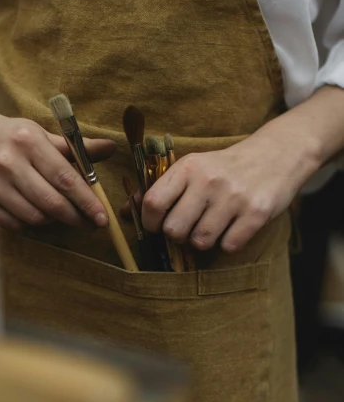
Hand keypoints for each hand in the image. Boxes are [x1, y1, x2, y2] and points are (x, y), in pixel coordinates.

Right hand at [0, 97, 115, 230]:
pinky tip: (39, 215)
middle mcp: (7, 162)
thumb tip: (111, 149)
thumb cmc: (14, 138)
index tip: (102, 217)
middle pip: (51, 202)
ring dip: (54, 221)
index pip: (65, 178)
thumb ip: (78, 146)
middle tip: (89, 224)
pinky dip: (31, 225)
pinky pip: (15, 224)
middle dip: (75, 217)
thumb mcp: (43, 135)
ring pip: (34, 217)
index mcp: (28, 141)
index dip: (87, 201)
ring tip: (62, 214)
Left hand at [141, 122, 321, 252]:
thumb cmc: (224, 168)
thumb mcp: (192, 169)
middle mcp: (209, 181)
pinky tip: (232, 228)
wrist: (276, 155)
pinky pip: (229, 246)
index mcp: (188, 168)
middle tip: (189, 227)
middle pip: (174, 230)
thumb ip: (159, 189)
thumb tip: (126, 213)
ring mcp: (234, 198)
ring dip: (203, 241)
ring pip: (201, 242)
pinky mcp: (257, 213)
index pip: (153, 203)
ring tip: (211, 226)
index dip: (149, 223)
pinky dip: (228, 243)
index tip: (157, 225)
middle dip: (178, 235)